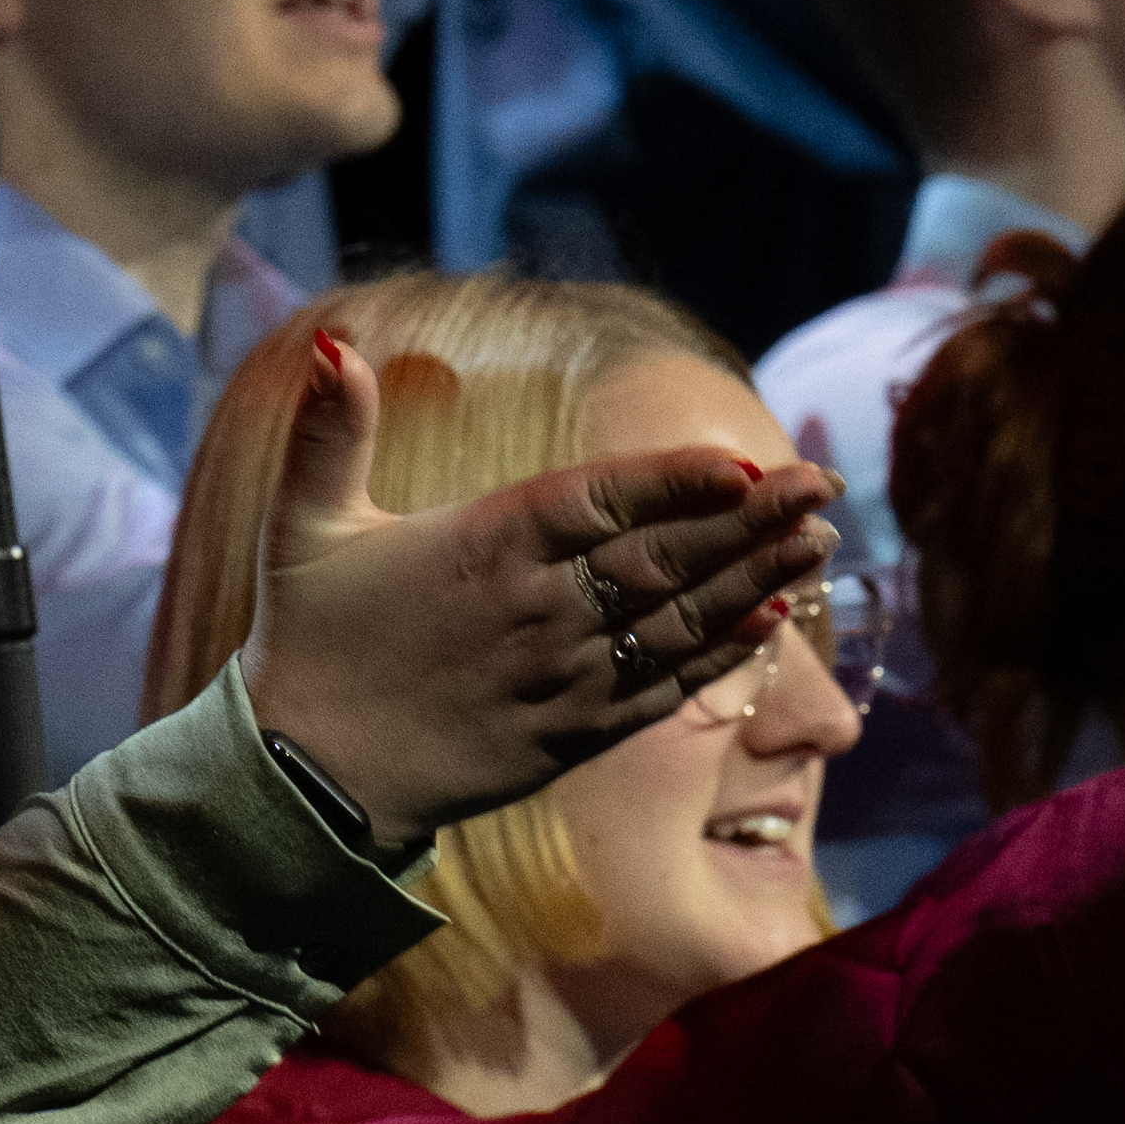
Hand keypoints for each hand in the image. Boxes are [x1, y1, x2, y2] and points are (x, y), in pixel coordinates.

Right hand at [234, 326, 836, 838]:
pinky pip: (664, 690)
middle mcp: (536, 611)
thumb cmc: (307, 643)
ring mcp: (561, 678)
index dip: (677, 482)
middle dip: (749, 521)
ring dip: (755, 581)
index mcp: (483, 548)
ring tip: (821, 542)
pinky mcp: (571, 735)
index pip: (600, 502)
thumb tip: (336, 342)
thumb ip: (329, 431)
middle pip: (662, 558)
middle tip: (822, 487)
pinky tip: (774, 623)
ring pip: (678, 622)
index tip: (744, 462)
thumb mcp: (302, 526)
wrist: (307, 781)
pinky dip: (722, 657)